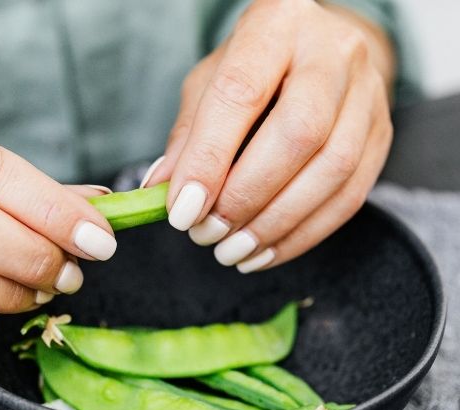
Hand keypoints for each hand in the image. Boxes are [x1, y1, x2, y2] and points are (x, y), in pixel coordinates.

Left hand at [143, 0, 394, 271]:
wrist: (321, 52)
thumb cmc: (254, 68)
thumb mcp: (210, 83)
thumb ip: (188, 135)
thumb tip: (160, 190)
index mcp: (276, 25)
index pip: (240, 93)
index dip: (209, 159)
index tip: (183, 211)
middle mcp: (332, 51)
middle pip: (298, 134)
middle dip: (246, 196)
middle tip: (207, 234)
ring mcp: (368, 93)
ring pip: (332, 170)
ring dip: (276, 224)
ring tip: (232, 252)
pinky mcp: (382, 134)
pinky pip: (351, 196)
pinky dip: (303, 234)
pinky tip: (265, 253)